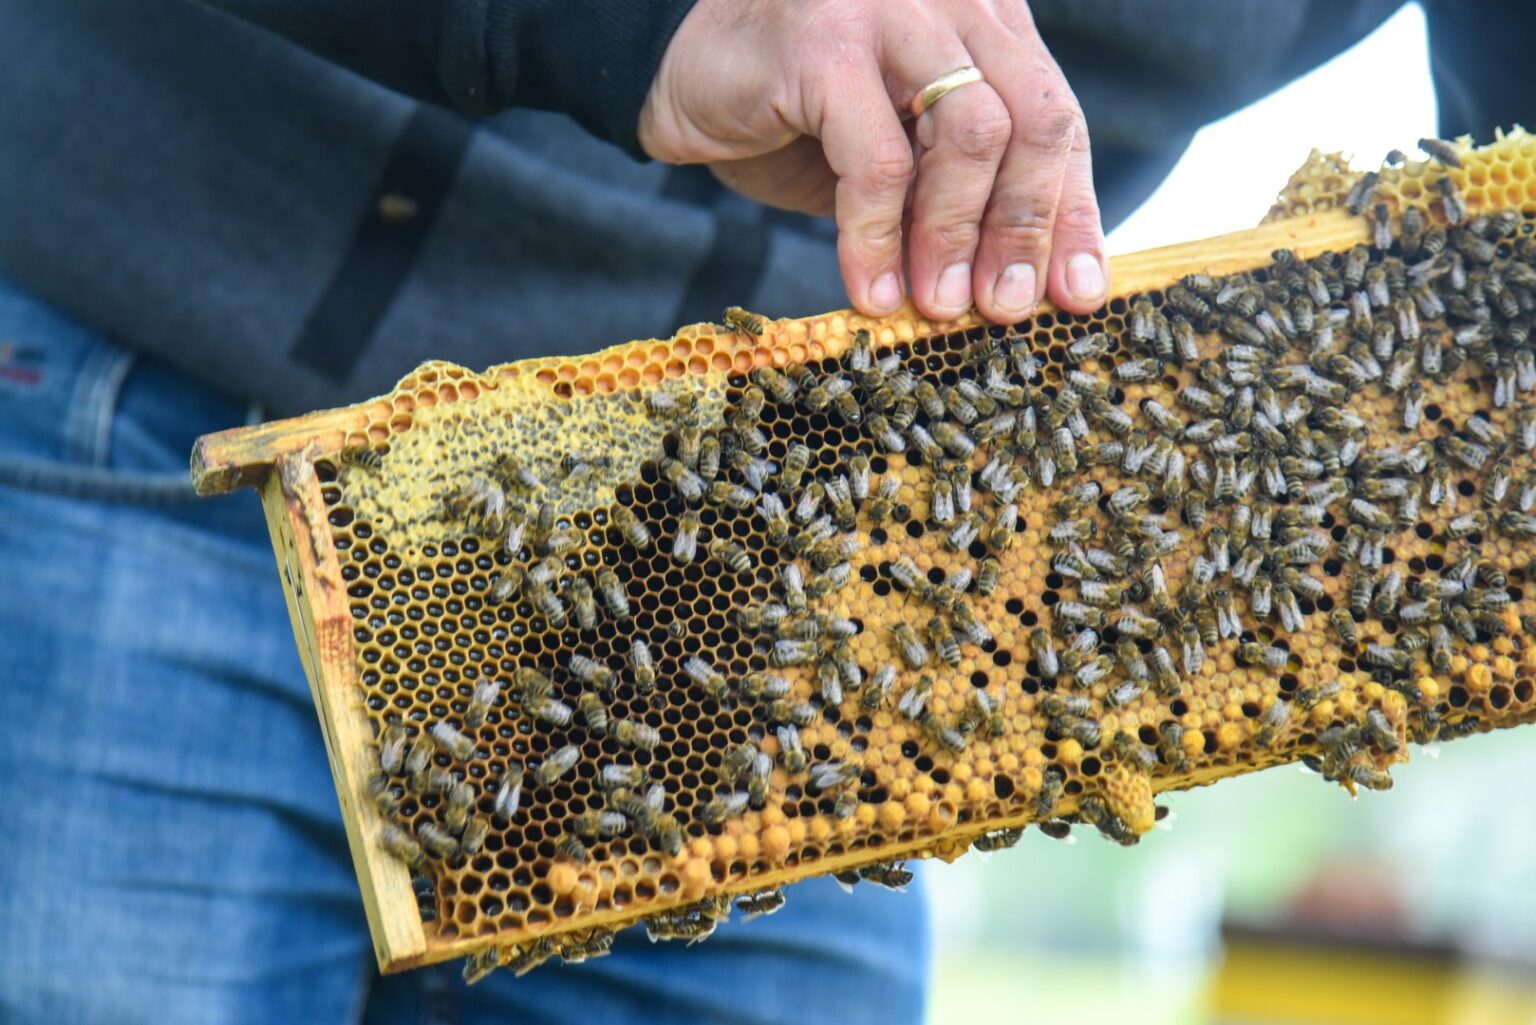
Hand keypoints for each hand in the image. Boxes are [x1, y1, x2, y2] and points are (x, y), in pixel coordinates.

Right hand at [637, 0, 1107, 322]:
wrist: (682, 68)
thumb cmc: (795, 116)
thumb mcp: (897, 152)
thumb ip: (955, 189)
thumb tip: (1018, 284)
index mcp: (984, 21)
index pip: (1056, 118)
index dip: (1073, 212)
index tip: (1078, 294)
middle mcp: (951, 0)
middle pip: (1033, 122)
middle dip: (1025, 229)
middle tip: (1005, 309)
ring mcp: (891, 10)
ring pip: (971, 135)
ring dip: (957, 237)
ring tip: (937, 308)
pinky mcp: (824, 44)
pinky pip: (877, 162)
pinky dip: (878, 239)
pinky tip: (870, 293)